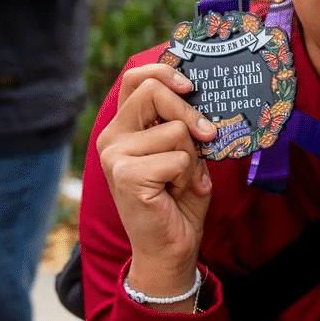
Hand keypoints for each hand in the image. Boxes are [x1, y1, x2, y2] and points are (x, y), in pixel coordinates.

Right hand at [96, 63, 219, 302]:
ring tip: (182, 182)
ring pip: (176, 131)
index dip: (164, 72)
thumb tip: (202, 97)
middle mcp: (112, 138)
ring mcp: (115, 156)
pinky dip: (189, 177)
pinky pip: (178, 158)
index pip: (136, 79)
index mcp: (124, 128)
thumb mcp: (185, 153)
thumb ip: (184, 125)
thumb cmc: (179, 200)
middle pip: (155, 93)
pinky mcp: (127, 175)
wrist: (171, 248)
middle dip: (190, 114)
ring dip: (193, 159)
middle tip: (207, 138)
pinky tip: (177, 194)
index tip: (190, 87)